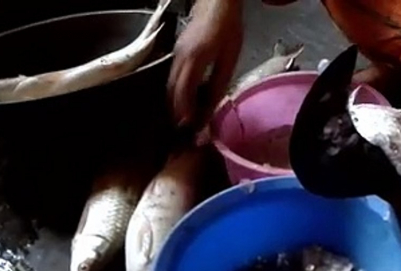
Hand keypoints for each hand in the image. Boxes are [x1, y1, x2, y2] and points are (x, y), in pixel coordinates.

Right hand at [167, 0, 242, 127]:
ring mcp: (176, 54)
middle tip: (184, 128)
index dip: (185, 110)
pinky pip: (173, 76)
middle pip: (172, 90)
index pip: (184, 90)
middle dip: (177, 111)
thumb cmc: (227, 28)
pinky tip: (185, 99)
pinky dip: (176, 91)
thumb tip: (213, 104)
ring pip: (170, 84)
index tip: (188, 125)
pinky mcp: (178, 52)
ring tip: (184, 118)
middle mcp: (181, 57)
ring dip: (175, 102)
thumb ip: (220, 82)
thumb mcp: (229, 58)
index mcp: (195, 59)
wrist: (217, 4)